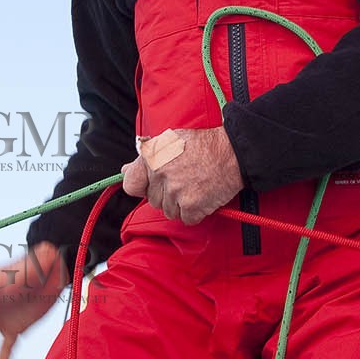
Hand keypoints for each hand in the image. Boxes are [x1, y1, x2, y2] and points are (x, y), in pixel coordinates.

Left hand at [121, 127, 243, 225]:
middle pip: (153, 200)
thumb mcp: (171, 139)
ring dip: (181, 204)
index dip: (142, 186)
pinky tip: (203, 196)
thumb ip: (146, 156)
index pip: (131, 184)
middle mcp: (160, 175)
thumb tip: (125, 170)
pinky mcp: (190, 207)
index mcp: (152, 157)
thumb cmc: (204, 145)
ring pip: (169, 211)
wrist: (234, 152)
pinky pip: (185, 219)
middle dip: (167, 194)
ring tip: (195, 187)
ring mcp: (175, 192)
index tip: (151, 184)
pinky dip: (195, 212)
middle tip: (184, 180)